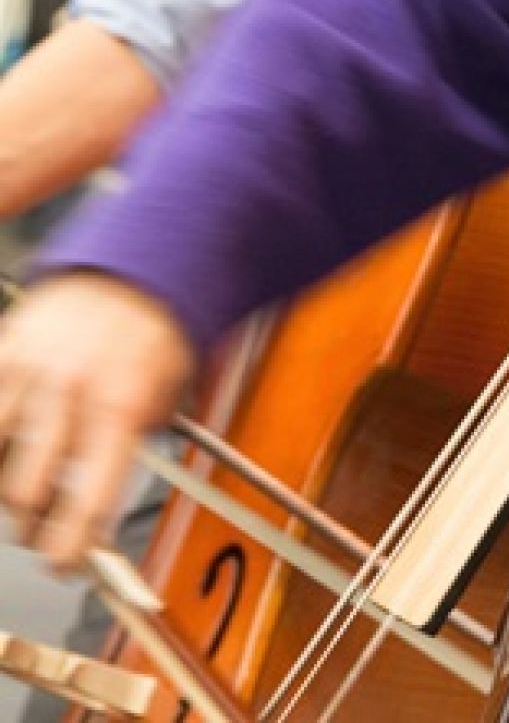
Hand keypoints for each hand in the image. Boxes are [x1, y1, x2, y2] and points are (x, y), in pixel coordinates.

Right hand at [0, 275, 194, 569]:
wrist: (133, 270)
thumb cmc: (154, 334)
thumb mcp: (169, 394)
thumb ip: (135, 447)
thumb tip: (102, 508)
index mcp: (121, 405)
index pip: (87, 500)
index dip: (70, 546)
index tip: (64, 563)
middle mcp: (71, 390)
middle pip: (27, 492)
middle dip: (32, 524)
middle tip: (40, 528)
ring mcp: (31, 370)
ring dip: (5, 489)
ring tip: (21, 492)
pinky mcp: (4, 352)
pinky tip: (6, 452)